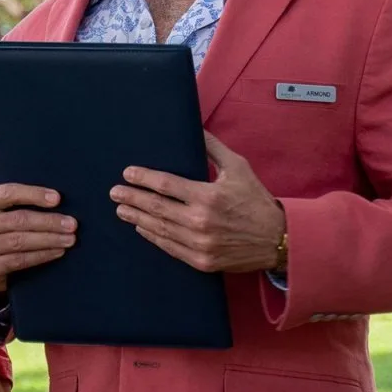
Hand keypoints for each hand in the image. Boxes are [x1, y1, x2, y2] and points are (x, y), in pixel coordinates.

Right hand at [0, 184, 76, 292]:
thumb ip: (12, 198)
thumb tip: (52, 193)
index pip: (7, 193)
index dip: (34, 195)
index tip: (57, 199)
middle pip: (17, 220)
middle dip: (48, 221)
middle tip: (72, 224)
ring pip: (19, 242)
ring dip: (49, 240)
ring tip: (69, 239)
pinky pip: (18, 261)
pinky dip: (41, 256)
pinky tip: (57, 251)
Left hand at [110, 132, 284, 272]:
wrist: (277, 240)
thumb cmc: (257, 200)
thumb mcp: (239, 168)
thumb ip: (214, 149)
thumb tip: (195, 129)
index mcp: (208, 196)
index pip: (166, 185)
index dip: (143, 179)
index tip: (128, 174)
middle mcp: (201, 221)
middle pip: (156, 207)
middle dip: (132, 199)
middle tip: (114, 193)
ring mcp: (200, 244)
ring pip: (159, 228)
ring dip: (137, 218)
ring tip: (121, 210)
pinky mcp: (202, 261)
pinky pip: (170, 247)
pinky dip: (153, 237)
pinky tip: (142, 228)